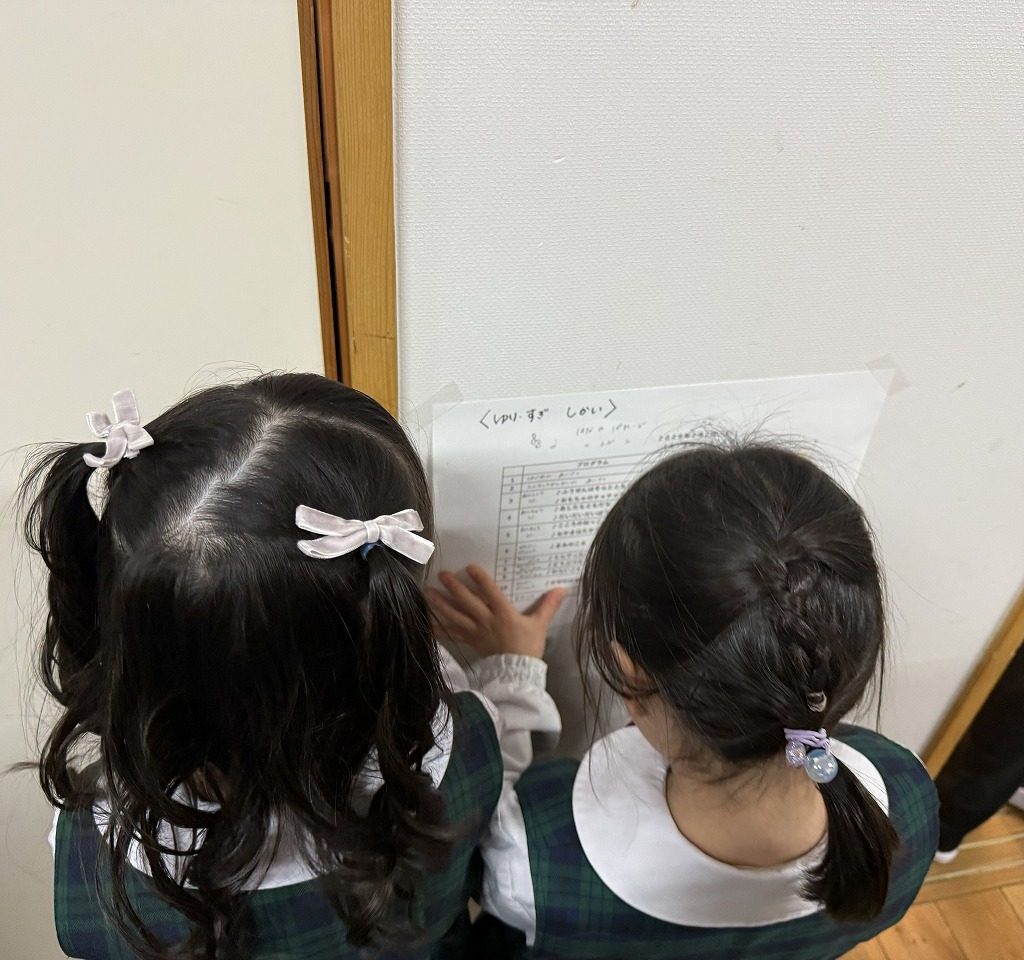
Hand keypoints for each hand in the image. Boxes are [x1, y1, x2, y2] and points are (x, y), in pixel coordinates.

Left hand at [427, 564, 567, 659]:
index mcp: (504, 613)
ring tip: (428, 593)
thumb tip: (563, 588)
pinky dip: (438, 629)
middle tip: (443, 575)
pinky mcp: (470, 642)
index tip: (470, 567)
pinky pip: (451, 634)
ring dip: (441, 604)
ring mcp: (475, 632)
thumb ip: (549, 605)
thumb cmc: (528, 647)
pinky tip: (426, 623)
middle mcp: (487, 620)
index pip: (491, 592)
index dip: (480, 579)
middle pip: (467, 602)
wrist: (517, 675)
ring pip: (455, 616)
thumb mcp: (540, 625)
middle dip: (454, 587)